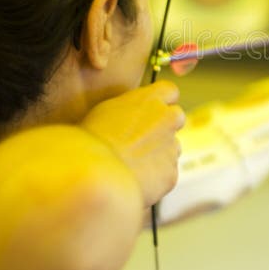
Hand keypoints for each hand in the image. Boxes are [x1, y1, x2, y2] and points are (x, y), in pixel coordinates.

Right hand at [80, 81, 184, 207]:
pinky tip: (135, 178)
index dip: (163, 102)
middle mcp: (167, 118)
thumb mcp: (108, 110)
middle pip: (176, 117)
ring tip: (132, 162)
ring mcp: (172, 146)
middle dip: (165, 126)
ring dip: (160, 153)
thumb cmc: (92, 141)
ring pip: (172, 147)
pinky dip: (156, 176)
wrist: (94, 174)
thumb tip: (138, 111)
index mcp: (150, 99)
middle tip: (142, 139)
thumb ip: (131, 107)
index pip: (170, 91)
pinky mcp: (172, 172)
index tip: (153, 111)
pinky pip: (167, 172)